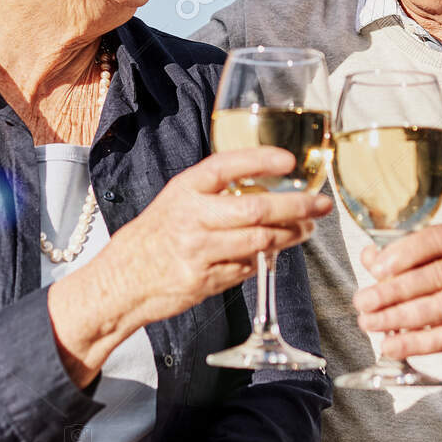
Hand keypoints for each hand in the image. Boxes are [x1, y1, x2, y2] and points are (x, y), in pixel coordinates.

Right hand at [48, 147, 332, 384]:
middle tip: (320, 205)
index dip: (259, 160)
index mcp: (185, 190)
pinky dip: (264, 261)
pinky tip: (273, 254)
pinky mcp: (204, 280)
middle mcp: (192, 217)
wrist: (121, 280)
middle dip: (296, 207)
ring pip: (260, 241)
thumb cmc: (153, 237)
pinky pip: (247, 268)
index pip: (225, 166)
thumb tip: (264, 188)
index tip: (289, 161)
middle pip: (256, 209)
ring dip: (290, 236)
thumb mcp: (176, 202)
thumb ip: (213, 194)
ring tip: (306, 229)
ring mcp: (198, 251)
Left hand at [352, 224, 441, 406]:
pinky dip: (416, 342)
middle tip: (363, 302)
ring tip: (370, 323)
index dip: (406, 252)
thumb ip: (406, 263)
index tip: (376, 269)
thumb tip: (369, 256)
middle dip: (394, 290)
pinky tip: (392, 345)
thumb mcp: (440, 274)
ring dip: (399, 316)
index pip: (441, 238)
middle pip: (439, 274)